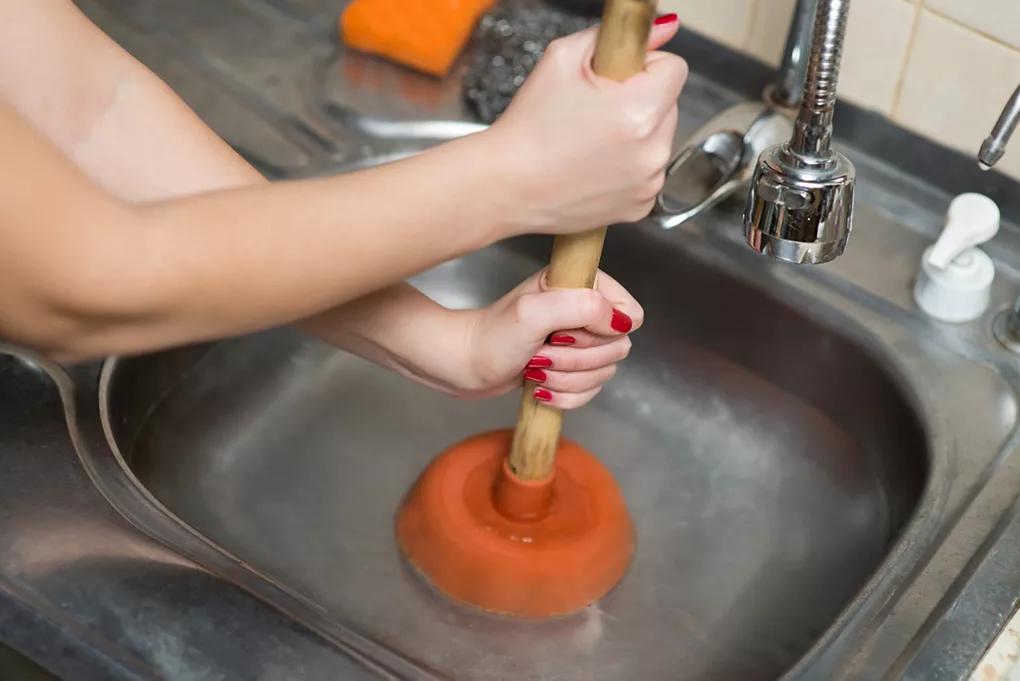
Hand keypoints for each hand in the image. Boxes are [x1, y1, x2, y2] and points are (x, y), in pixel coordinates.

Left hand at [458, 269, 642, 408]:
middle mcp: (584, 311)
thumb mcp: (533, 313)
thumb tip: (621, 322)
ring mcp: (578, 342)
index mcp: (581, 285)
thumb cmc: (490, 336)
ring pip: (605, 373)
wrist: (463, 365)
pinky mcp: (570, 368)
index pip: (630, 312)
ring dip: (568, 378)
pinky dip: (566, 395)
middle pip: (618, 348)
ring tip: (535, 367)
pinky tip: (540, 387)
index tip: (565, 333)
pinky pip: (591, 391)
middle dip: (577, 359)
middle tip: (541, 352)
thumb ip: (582, 306)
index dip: (605, 331)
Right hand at [485, 16, 686, 234]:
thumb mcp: (563, 59)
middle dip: (640, 101)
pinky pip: (647, 173)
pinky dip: (627, 168)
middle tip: (594, 112)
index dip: (643, 67)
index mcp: (639, 110)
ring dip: (636, 136)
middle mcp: (652, 152)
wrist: (506, 186)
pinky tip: (593, 168)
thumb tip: (662, 28)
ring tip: (589, 142)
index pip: (674, 68)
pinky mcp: (639, 207)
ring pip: (658, 140)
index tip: (615, 78)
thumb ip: (615, 37)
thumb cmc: (528, 127)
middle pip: (669, 106)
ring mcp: (648, 184)